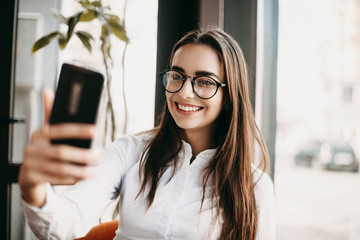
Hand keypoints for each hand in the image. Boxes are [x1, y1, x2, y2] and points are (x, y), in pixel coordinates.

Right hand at [18, 88, 99, 206]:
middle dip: (82, 155)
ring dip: (81, 171)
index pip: (60, 129)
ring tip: (95, 170)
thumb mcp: (45, 132)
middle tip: (98, 156)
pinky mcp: (32, 179)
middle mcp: (33, 149)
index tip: (95, 130)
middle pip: (61, 152)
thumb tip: (47, 90)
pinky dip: (72, 179)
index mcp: (39, 135)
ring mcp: (31, 165)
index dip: (78, 130)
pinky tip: (83, 178)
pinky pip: (56, 180)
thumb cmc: (42, 149)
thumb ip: (50, 114)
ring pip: (60, 169)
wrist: (27, 175)